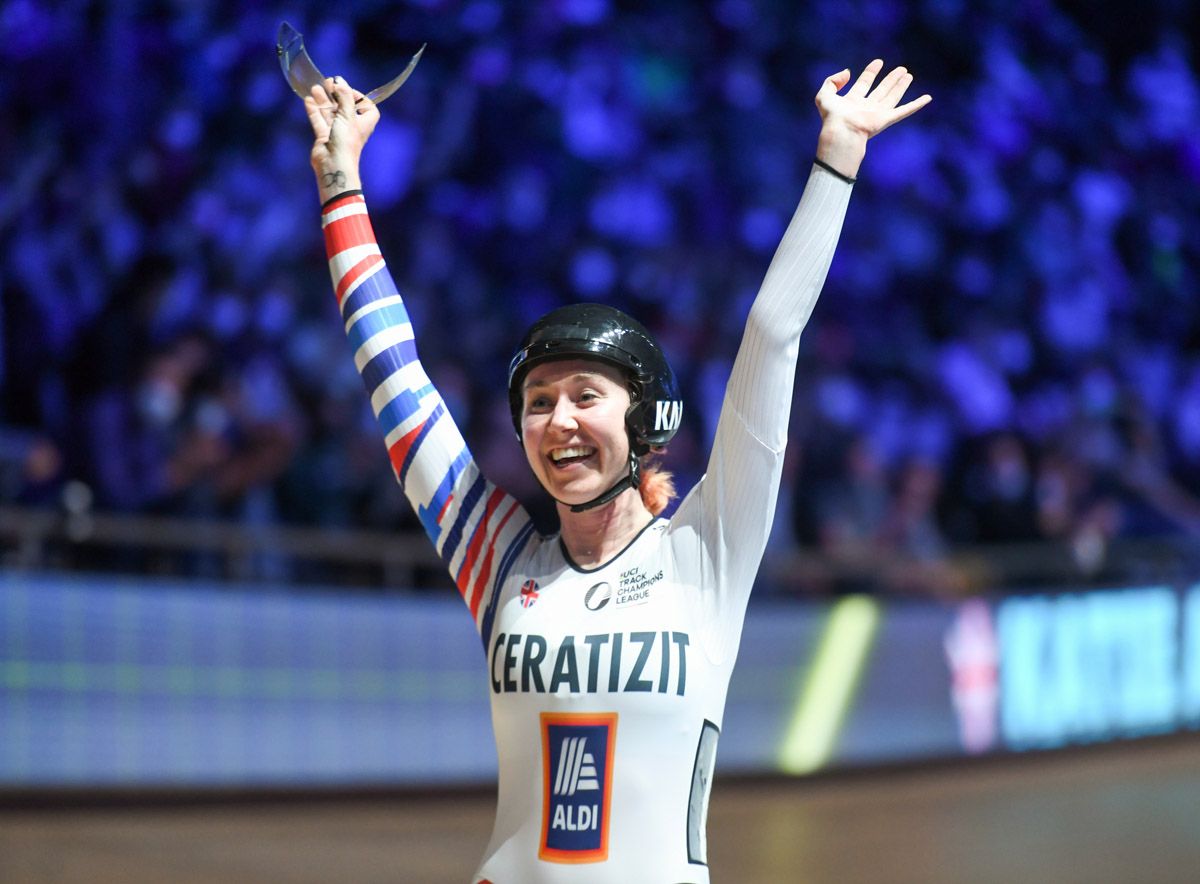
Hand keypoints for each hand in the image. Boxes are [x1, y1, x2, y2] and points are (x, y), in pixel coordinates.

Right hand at [305, 76, 379, 200]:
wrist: (334, 165)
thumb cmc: (346, 140)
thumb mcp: (348, 115)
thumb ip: (344, 96)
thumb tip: (339, 80)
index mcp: (364, 123)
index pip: (367, 107)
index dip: (359, 97)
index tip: (347, 90)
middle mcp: (351, 126)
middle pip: (345, 107)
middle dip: (336, 95)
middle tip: (328, 82)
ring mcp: (337, 131)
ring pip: (330, 112)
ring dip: (323, 100)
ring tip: (316, 88)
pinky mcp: (324, 136)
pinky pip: (319, 120)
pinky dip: (315, 110)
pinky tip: (309, 100)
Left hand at [814, 60, 930, 179]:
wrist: (842, 131)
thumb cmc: (832, 117)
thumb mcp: (824, 95)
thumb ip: (831, 81)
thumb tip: (848, 72)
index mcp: (852, 102)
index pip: (864, 83)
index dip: (870, 72)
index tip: (878, 62)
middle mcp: (866, 107)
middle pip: (881, 90)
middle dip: (890, 79)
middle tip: (901, 69)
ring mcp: (877, 114)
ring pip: (892, 97)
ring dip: (901, 86)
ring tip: (908, 74)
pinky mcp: (887, 119)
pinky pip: (905, 110)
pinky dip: (916, 105)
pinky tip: (927, 98)